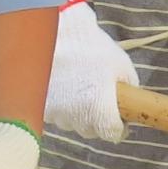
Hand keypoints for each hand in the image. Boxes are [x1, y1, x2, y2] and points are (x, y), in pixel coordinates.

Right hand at [44, 0, 132, 142]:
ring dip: (78, 112)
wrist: (56, 34)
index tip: (121, 116)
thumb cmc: (91, 47)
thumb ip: (127, 88)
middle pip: (92, 130)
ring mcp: (55, 114)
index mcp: (99, 112)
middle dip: (98, 118)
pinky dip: (61, 105)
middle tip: (100, 96)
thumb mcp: (121, 65)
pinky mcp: (40, 106)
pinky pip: (55, 113)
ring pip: (72, 122)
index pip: (113, 134)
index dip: (120, 126)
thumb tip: (126, 101)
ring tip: (79, 86)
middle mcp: (76, 119)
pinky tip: (63, 85)